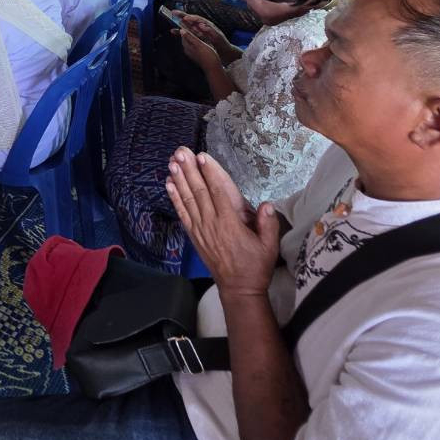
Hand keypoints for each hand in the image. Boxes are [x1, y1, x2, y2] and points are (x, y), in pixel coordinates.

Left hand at [166, 147, 280, 297]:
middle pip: (198, 191)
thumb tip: (267, 205)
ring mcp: (200, 229)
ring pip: (188, 200)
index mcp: (230, 223)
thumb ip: (269, 225)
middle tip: (181, 151)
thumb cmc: (256, 266)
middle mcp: (212, 223)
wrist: (238, 288)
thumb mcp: (270, 247)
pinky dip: (175, 198)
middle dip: (189, 169)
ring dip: (179, 179)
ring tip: (172, 162)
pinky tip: (169, 185)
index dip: (209, 173)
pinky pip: (182, 213)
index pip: (218, 192)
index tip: (202, 157)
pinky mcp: (194, 236)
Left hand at [178, 25, 220, 69]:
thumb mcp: (199, 44)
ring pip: (192, 42)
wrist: (213, 68)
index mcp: (187, 46)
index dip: (185, 28)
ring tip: (200, 32)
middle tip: (194, 26)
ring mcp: (193, 53)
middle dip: (190, 32)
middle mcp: (188, 50)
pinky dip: (199, 41)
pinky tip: (204, 40)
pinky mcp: (198, 55)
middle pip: (187, 38)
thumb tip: (181, 30)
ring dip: (195, 36)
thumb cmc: (207, 56)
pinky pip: (196, 45)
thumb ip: (190, 37)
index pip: (183, 34)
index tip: (188, 22)